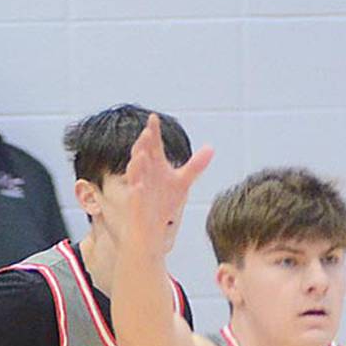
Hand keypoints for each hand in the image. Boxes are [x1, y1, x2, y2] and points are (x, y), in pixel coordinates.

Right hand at [123, 114, 214, 245]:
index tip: (154, 118)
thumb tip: (211, 147)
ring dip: (137, 164)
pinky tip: (139, 187)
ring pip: (134, 173)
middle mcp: (143, 172)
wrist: (153, 227)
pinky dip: (136, 191)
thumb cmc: (164, 202)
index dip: (153, 131)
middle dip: (143, 144)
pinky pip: (134, 196)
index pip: (153, 144)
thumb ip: (195, 165)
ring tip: (142, 154)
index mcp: (154, 164)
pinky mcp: (135, 204)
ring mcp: (137, 187)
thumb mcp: (182, 182)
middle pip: (141, 154)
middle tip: (148, 132)